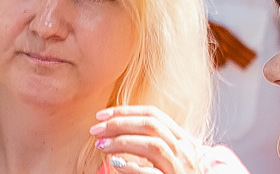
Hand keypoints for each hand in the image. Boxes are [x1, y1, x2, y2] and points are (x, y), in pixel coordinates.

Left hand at [90, 106, 206, 173]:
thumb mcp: (169, 158)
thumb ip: (153, 144)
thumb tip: (119, 132)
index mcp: (183, 139)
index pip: (154, 114)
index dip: (126, 111)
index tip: (102, 115)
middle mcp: (184, 149)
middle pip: (151, 126)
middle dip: (120, 124)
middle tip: (95, 129)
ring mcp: (180, 166)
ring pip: (152, 145)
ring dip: (123, 142)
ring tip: (101, 145)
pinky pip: (151, 172)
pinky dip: (131, 167)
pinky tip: (115, 164)